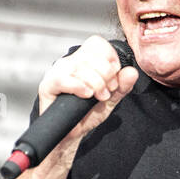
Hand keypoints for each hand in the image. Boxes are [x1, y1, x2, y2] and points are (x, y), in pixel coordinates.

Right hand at [38, 35, 139, 149]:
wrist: (71, 134)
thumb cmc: (86, 114)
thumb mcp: (110, 99)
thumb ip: (122, 86)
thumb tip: (132, 72)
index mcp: (83, 61)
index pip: (97, 44)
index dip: (110, 58)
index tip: (114, 76)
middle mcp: (70, 63)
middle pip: (92, 55)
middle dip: (106, 75)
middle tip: (107, 91)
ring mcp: (57, 72)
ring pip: (80, 67)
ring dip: (95, 83)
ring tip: (98, 97)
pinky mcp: (48, 85)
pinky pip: (63, 79)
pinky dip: (79, 86)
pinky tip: (86, 95)